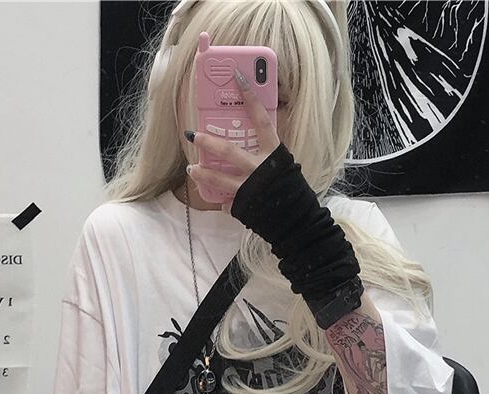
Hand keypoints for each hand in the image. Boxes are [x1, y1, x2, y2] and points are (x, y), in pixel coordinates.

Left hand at [184, 66, 280, 214]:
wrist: (297, 221)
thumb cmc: (293, 191)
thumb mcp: (285, 166)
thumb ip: (269, 154)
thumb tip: (258, 138)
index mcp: (274, 154)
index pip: (261, 120)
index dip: (250, 98)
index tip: (237, 78)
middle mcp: (259, 169)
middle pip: (229, 150)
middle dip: (209, 142)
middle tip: (193, 135)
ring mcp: (248, 188)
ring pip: (218, 179)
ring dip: (202, 173)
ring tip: (192, 169)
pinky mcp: (241, 206)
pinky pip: (227, 202)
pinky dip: (223, 201)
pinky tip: (220, 200)